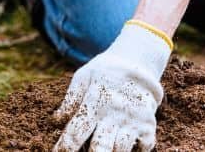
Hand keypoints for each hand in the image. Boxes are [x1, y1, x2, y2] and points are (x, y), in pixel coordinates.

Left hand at [53, 23, 171, 151]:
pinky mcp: (148, 125)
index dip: (66, 146)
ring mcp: (132, 121)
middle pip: (100, 145)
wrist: (139, 61)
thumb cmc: (106, 71)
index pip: (76, 131)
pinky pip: (145, 147)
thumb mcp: (84, 76)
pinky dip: (137, 151)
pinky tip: (129, 150)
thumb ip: (71, 98)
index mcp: (94, 103)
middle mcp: (113, 115)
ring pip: (120, 150)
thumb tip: (56, 120)